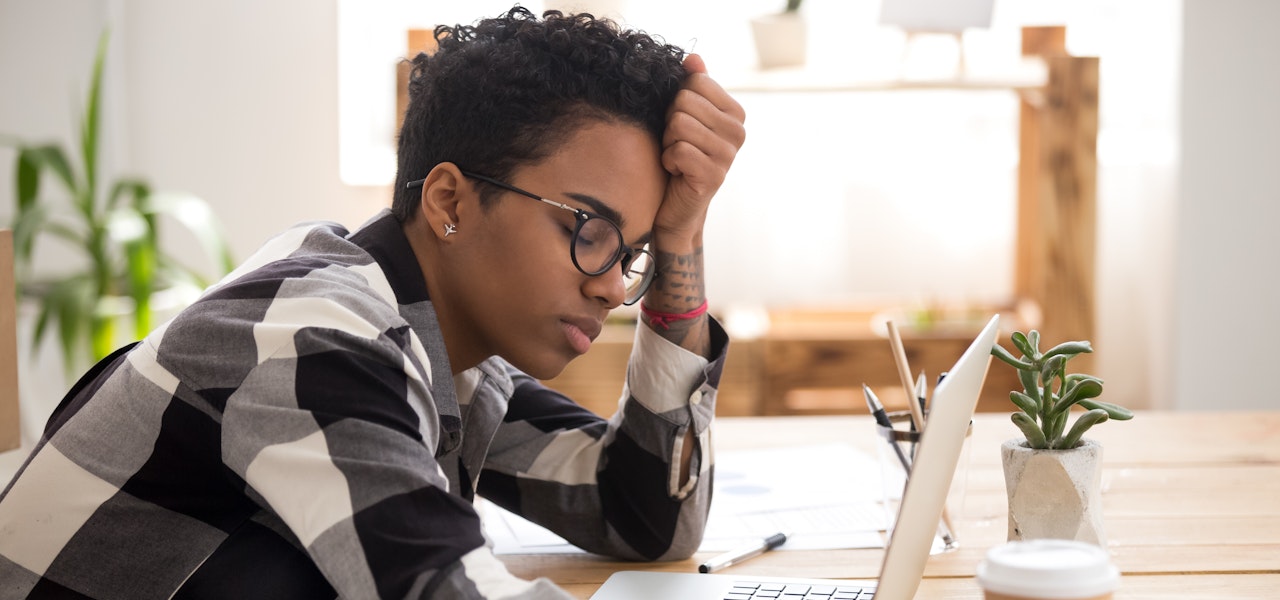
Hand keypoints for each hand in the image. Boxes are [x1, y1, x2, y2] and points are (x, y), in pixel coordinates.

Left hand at [652, 54, 746, 251]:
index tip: (683, 124)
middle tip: (678, 143)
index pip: (695, 82)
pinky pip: (678, 150)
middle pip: (683, 102)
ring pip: (679, 125)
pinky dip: (668, 161)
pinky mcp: (714, 176)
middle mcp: (738, 132)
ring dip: (668, 142)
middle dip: (670, 123)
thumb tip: (693, 58)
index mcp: (735, 113)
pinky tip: (677, 172)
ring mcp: (729, 155)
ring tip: (677, 157)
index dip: (677, 101)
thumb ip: (693, 86)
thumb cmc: (680, 156)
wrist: (676, 205)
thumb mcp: (686, 117)